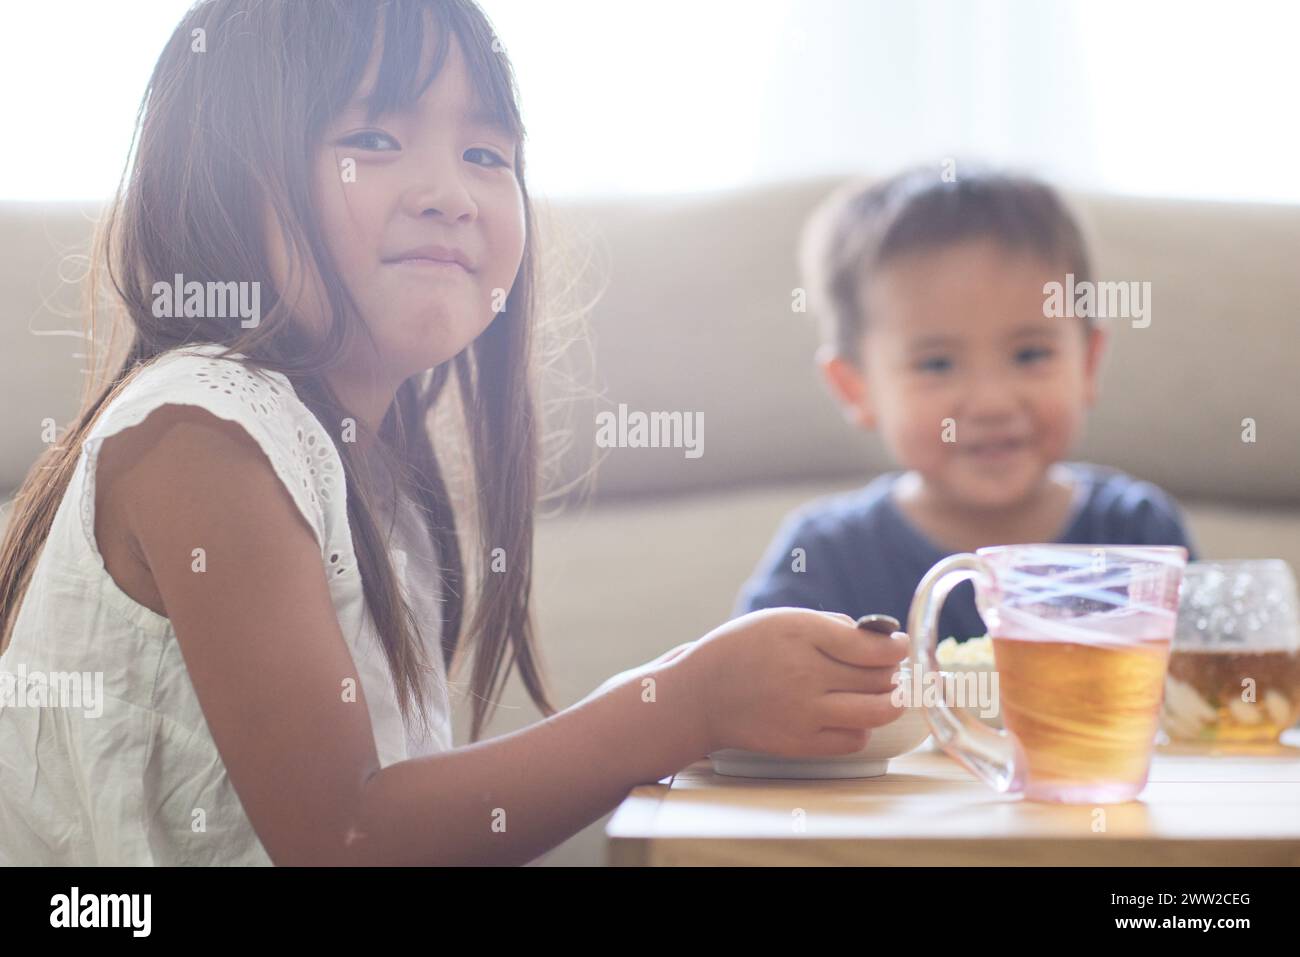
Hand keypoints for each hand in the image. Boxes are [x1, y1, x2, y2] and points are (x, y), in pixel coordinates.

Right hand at [674, 607, 907, 756]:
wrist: (700, 696)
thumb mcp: (780, 620)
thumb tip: (878, 640)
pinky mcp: (800, 743)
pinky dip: (861, 727)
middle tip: (888, 670)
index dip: (895, 648)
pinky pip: (854, 739)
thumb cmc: (742, 651)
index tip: (898, 647)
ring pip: (876, 711)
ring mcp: (803, 711)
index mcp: (800, 633)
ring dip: (889, 702)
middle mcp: (804, 672)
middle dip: (892, 673)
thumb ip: (829, 626)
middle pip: (878, 678)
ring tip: (883, 694)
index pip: (870, 646)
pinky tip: (849, 715)